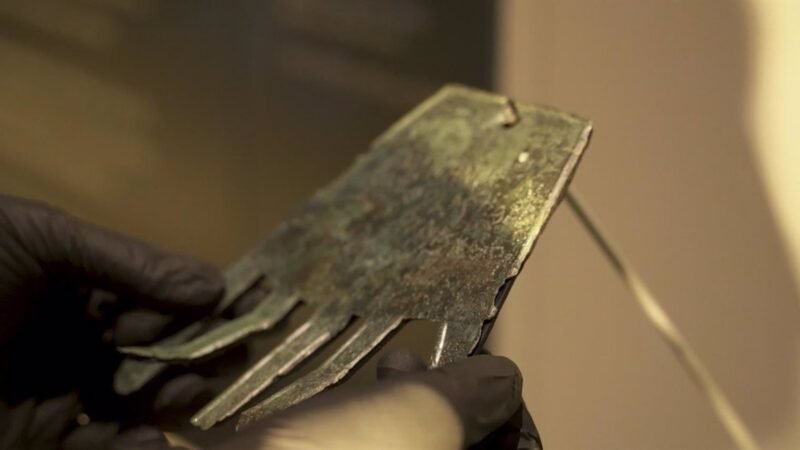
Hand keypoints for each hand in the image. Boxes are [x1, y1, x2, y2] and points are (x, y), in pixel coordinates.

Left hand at [0, 195, 223, 449]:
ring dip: (171, 407)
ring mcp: (59, 400)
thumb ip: (127, 263)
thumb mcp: (39, 239)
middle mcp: (81, 348)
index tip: (244, 314)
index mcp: (84, 294)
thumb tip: (216, 285)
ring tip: (182, 402)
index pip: (164, 304)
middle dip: (197, 363)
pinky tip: (149, 442)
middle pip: (161, 361)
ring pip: (139, 410)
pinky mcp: (35, 444)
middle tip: (223, 368)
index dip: (203, 311)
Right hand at [217, 350, 541, 449]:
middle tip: (443, 369)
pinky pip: (379, 446)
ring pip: (418, 443)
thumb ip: (477, 396)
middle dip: (460, 403)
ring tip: (397, 364)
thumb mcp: (423, 419)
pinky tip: (364, 382)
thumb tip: (504, 378)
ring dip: (418, 401)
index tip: (490, 381)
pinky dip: (381, 415)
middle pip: (464, 448)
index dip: (511, 420)